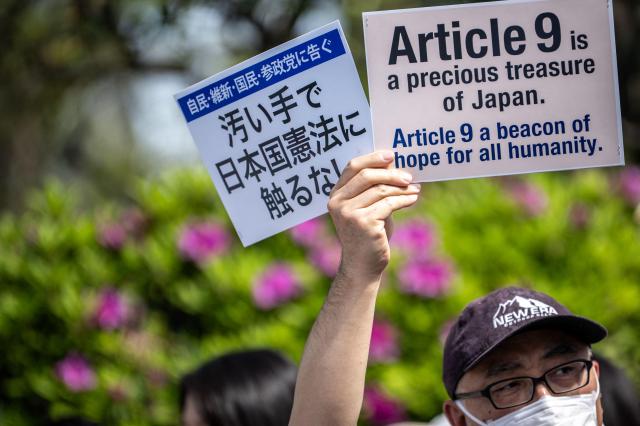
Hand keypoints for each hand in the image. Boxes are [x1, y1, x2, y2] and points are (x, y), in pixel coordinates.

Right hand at [328, 151, 419, 281]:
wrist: (362, 266)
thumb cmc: (368, 235)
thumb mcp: (369, 207)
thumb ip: (375, 187)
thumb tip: (392, 163)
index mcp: (336, 195)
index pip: (352, 167)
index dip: (372, 158)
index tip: (391, 155)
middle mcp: (339, 203)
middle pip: (367, 175)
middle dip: (391, 173)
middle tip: (408, 176)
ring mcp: (350, 213)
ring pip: (381, 190)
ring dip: (402, 188)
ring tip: (415, 189)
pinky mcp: (364, 223)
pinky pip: (389, 204)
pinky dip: (405, 199)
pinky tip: (414, 199)